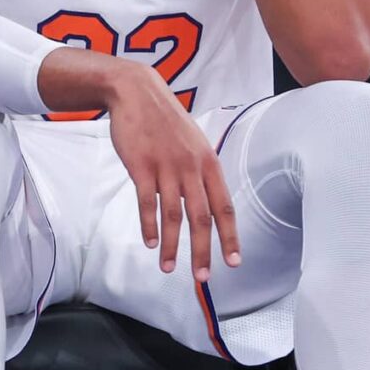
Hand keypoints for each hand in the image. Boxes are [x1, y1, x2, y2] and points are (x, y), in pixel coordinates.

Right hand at [105, 63, 241, 281]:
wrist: (135, 92)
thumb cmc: (164, 120)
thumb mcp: (192, 142)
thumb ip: (200, 171)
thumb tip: (205, 202)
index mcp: (208, 163)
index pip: (224, 207)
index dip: (230, 237)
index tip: (233, 262)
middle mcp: (192, 167)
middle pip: (201, 218)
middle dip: (203, 251)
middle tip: (202, 277)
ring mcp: (166, 166)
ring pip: (174, 214)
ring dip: (173, 245)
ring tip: (170, 268)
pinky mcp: (141, 165)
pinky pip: (147, 201)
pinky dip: (149, 225)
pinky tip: (150, 242)